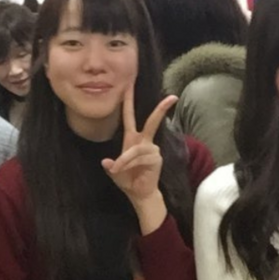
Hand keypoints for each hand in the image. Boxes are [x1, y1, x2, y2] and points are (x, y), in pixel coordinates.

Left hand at [102, 88, 177, 231]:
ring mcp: (152, 149)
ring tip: (118, 170)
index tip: (129, 85)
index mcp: (132, 139)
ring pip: (136, 149)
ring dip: (126, 160)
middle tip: (171, 96)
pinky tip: (126, 170)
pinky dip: (130, 163)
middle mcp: (144, 141)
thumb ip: (111, 166)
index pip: (130, 116)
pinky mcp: (156, 158)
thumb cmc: (128, 180)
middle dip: (161, 108)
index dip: (128, 101)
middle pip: (152, 121)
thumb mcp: (115, 171)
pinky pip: (140, 157)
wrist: (139, 193)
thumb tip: (107, 162)